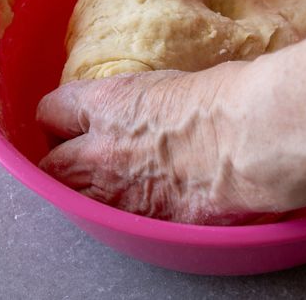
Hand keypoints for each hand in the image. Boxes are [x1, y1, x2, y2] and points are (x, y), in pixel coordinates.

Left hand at [36, 61, 305, 224]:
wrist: (255, 140)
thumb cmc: (226, 100)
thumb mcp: (173, 82)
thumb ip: (145, 101)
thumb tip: (155, 107)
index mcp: (104, 105)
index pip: (51, 111)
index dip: (63, 117)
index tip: (74, 120)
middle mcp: (100, 153)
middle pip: (53, 164)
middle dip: (66, 159)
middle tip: (86, 155)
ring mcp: (121, 195)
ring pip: (77, 200)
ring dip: (90, 191)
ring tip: (117, 183)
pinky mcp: (148, 223)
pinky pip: (125, 221)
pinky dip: (133, 213)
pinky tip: (155, 200)